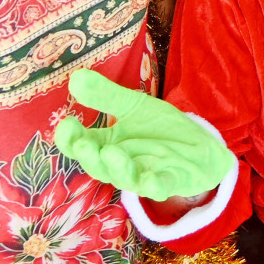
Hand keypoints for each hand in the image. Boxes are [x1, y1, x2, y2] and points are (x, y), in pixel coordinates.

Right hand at [53, 70, 234, 201]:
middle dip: (90, 156)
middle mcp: (119, 165)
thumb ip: (106, 95)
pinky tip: (149, 180)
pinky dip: (153, 186)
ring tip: (110, 152)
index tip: (66, 123)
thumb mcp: (133, 105)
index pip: (80, 146)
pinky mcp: (169, 181)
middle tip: (83, 144)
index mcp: (106, 146)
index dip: (70, 139)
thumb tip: (75, 77)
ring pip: (126, 178)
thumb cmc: (158, 129)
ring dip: (118, 167)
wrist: (198, 147)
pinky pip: (159, 187)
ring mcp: (143, 175)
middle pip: (98, 166)